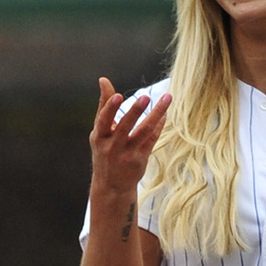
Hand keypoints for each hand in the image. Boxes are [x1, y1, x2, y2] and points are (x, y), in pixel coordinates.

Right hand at [89, 77, 171, 194]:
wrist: (111, 185)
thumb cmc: (104, 151)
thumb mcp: (99, 131)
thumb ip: (103, 105)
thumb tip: (103, 80)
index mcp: (99, 137)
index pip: (103, 120)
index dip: (110, 108)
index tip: (118, 95)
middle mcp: (112, 146)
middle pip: (125, 126)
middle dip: (135, 111)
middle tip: (145, 97)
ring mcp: (127, 154)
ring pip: (144, 131)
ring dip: (156, 114)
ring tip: (166, 99)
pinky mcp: (140, 159)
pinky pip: (152, 138)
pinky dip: (159, 124)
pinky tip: (165, 112)